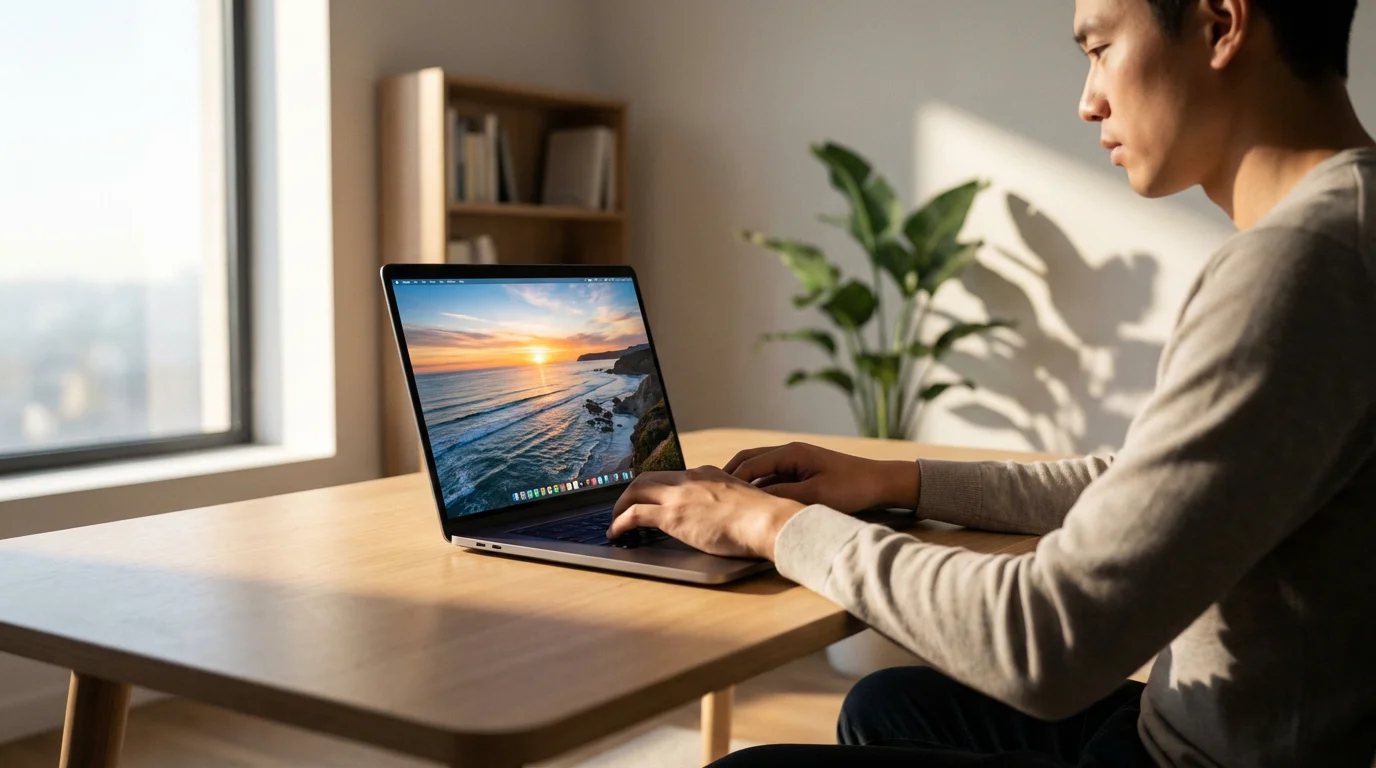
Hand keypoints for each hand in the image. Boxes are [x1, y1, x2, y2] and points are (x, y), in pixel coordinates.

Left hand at [608, 466, 805, 559]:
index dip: (659, 488)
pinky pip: (634, 514)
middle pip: (649, 478)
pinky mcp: (672, 515)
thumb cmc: (764, 519)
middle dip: (633, 492)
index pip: (674, 476)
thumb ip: (727, 502)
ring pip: (636, 490)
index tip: (653, 498)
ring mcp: (679, 495)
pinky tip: (616, 533)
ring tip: (615, 521)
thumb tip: (726, 515)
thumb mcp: (743, 501)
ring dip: (621, 505)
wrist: (768, 521)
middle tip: (625, 507)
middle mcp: (690, 479)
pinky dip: (619, 522)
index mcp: (708, 474)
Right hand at [723, 442, 920, 513]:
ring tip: (726, 498)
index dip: (731, 478)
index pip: (751, 463)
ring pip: (760, 469)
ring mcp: (796, 461)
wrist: (880, 483)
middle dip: (730, 474)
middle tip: (711, 491)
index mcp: (791, 453)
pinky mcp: (803, 471)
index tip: (714, 493)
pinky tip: (753, 502)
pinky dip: (759, 486)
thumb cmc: (851, 488)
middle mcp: (790, 453)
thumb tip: (754, 500)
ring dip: (744, 481)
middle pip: (750, 460)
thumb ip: (782, 495)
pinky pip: (773, 477)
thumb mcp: (814, 495)